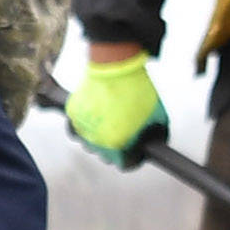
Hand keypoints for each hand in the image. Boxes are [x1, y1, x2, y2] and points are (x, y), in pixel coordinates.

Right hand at [64, 53, 169, 167]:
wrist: (115, 65)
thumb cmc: (136, 88)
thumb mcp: (157, 115)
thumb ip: (155, 134)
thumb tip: (154, 143)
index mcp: (118, 145)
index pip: (126, 164)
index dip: (135, 157)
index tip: (137, 150)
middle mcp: (97, 141)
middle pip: (107, 155)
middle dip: (117, 146)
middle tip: (124, 131)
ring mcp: (83, 127)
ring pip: (91, 142)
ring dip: (100, 135)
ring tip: (111, 119)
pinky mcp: (73, 113)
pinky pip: (79, 125)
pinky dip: (88, 120)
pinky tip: (99, 110)